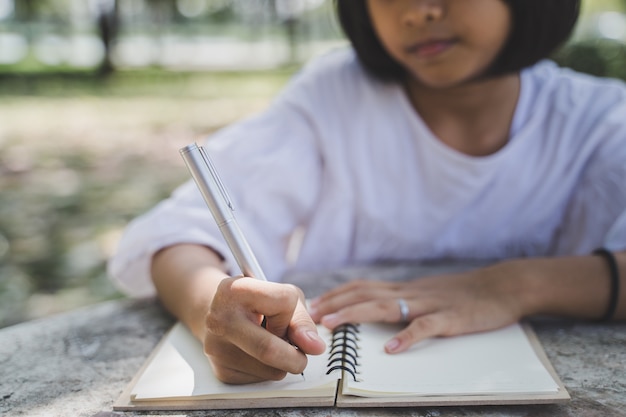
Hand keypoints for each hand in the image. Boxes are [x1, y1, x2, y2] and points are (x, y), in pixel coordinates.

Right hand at [203, 277, 325, 383]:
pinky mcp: (222, 371)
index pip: (283, 302)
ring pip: (272, 371)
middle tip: (301, 355)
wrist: (217, 310)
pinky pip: (262, 380)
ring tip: (270, 342)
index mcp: (234, 290)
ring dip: (283, 363)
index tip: (285, 314)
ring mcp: (217, 349)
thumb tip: (315, 347)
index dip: (291, 312)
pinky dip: (269, 370)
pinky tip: (258, 353)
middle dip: (296, 358)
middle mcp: (219, 320)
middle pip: (269, 350)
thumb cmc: (255, 301)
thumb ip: (301, 320)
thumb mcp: (281, 296)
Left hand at [308, 264, 523, 353]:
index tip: (316, 303)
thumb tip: (379, 308)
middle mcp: (411, 293)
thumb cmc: (464, 293)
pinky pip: (425, 328)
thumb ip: (405, 299)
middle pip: (366, 294)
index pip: (364, 286)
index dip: (338, 294)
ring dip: (356, 314)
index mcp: (405, 289)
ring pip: (386, 307)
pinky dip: (407, 337)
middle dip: (336, 303)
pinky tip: (392, 349)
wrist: (502, 286)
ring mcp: (429, 305)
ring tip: (334, 325)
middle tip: (311, 313)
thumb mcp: (429, 293)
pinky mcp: (450, 318)